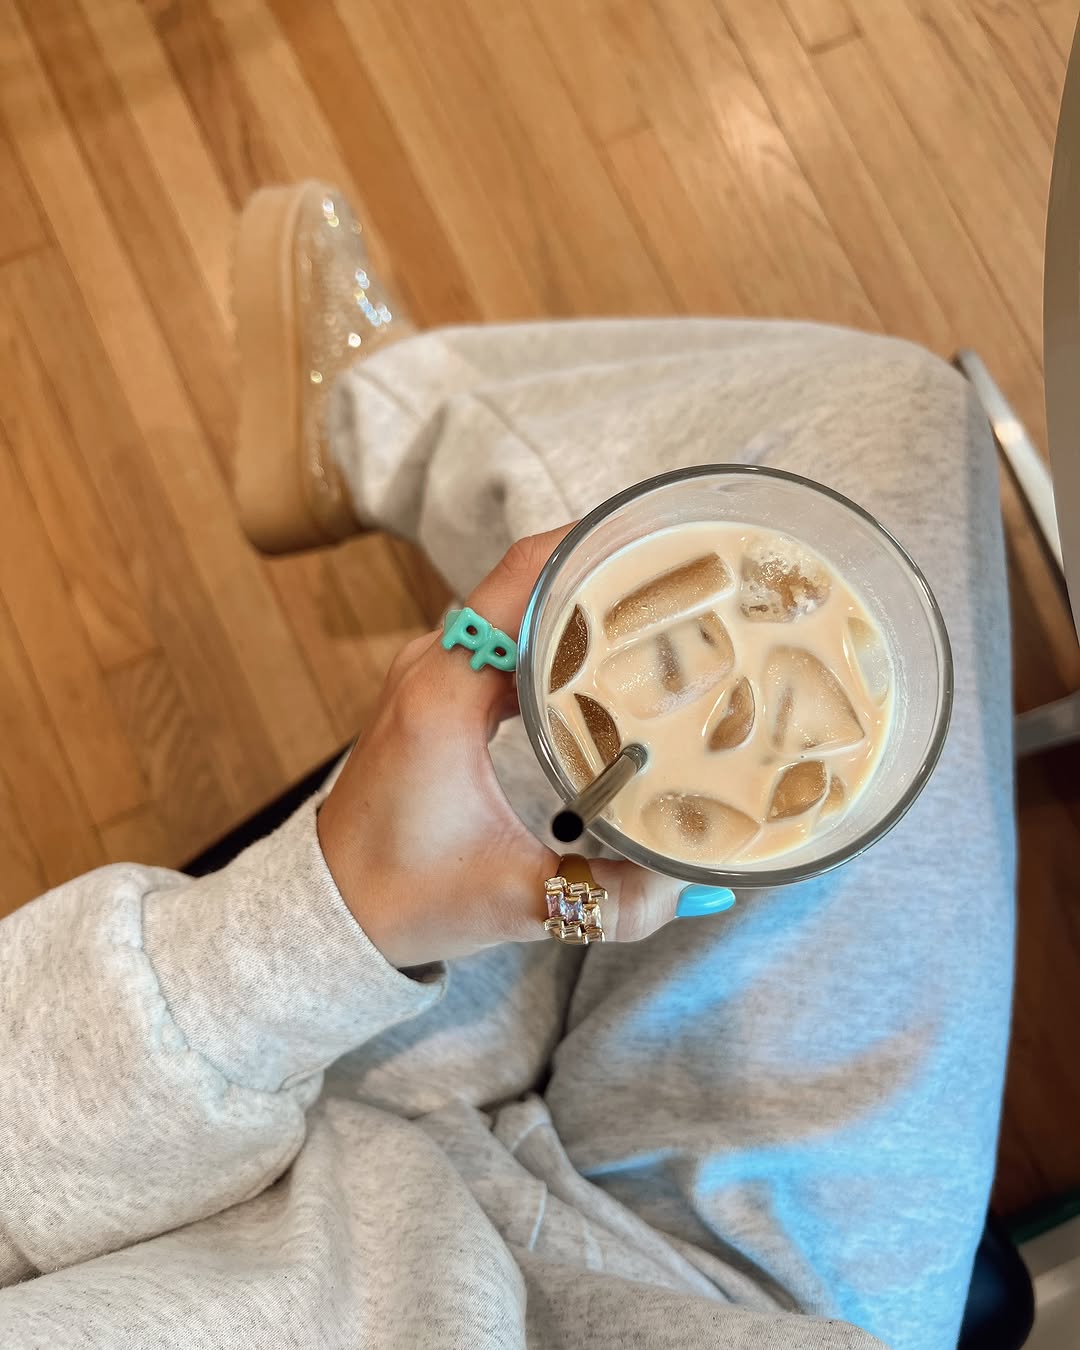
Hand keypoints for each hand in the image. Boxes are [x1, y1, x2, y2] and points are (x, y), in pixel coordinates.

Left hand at [317, 527, 692, 968]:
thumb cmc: (404, 897)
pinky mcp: (434, 692)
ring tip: (654, 610)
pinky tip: (601, 657)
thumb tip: (696, 883)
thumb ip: (611, 897)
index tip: (656, 542)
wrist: (333, 906)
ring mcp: (429, 673)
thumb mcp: (518, 901)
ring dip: (575, 598)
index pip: (522, 580)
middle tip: (679, 578)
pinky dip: (549, 633)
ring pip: (511, 604)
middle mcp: (432, 665)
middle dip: (601, 568)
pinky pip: (499, 636)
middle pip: (524, 579)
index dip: (590, 548)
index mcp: (445, 694)